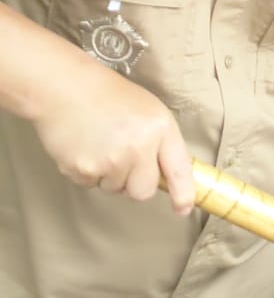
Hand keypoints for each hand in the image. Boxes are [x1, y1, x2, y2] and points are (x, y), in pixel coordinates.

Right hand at [31, 54, 193, 212]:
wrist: (66, 88)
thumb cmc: (109, 97)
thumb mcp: (149, 111)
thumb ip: (160, 141)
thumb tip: (166, 174)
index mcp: (160, 128)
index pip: (179, 168)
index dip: (183, 193)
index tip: (183, 208)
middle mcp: (139, 147)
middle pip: (144, 191)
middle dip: (135, 183)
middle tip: (124, 158)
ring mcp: (110, 161)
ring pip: (116, 188)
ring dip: (110, 174)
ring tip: (101, 143)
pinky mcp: (83, 170)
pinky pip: (91, 185)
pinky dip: (88, 171)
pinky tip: (85, 147)